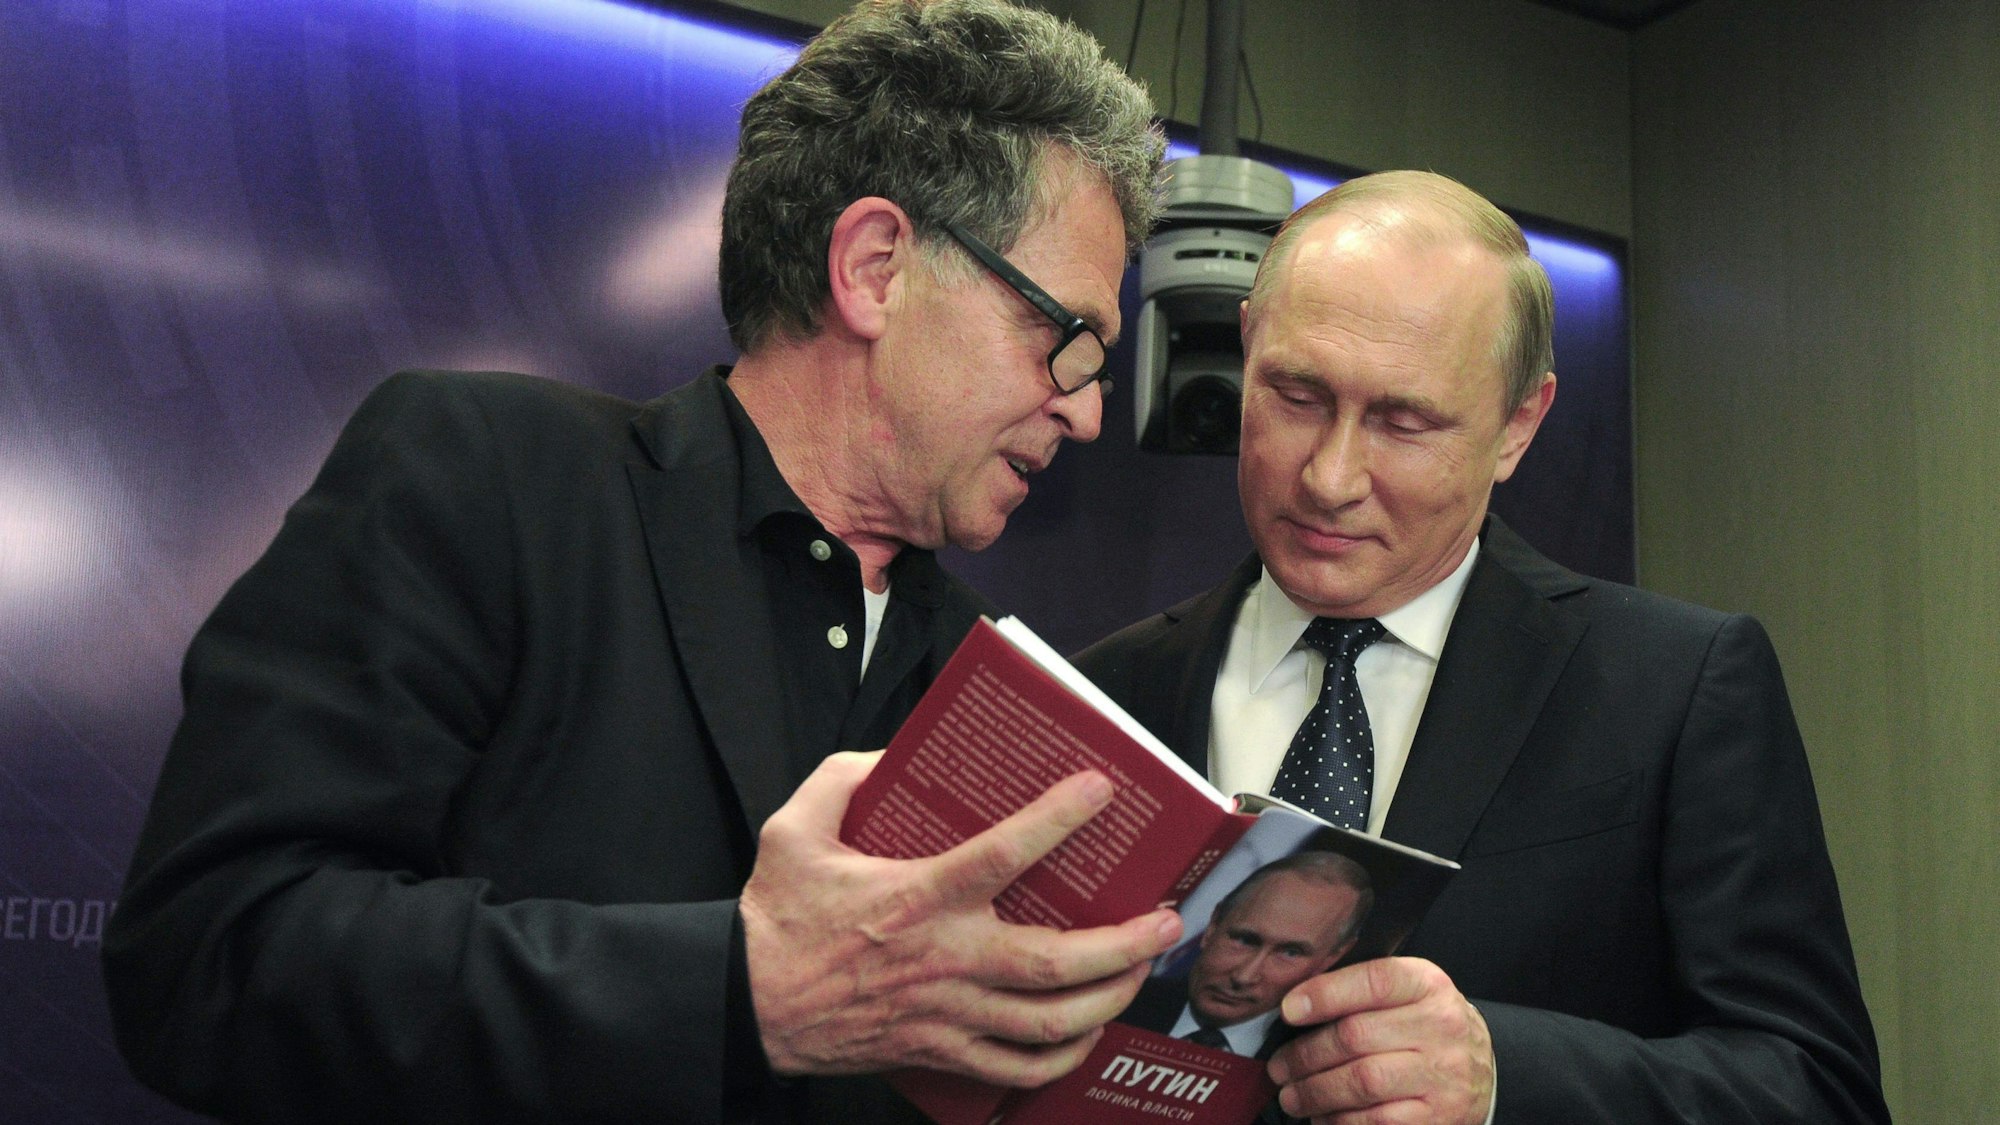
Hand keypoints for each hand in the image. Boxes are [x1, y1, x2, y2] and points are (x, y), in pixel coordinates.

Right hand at [739, 751, 1183, 1086]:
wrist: (742, 1004)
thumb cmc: (775, 919)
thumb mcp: (793, 829)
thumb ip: (843, 778)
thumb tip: (891, 756)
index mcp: (916, 897)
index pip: (1001, 853)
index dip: (1056, 819)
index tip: (1099, 789)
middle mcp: (944, 959)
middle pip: (1055, 961)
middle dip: (1125, 943)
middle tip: (1166, 918)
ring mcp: (946, 1015)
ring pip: (1049, 1021)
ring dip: (1110, 998)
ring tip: (1142, 969)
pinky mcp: (938, 1052)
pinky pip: (1017, 1069)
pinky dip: (1062, 1057)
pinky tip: (1087, 1032)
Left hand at [1267, 957, 1492, 1124]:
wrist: (1482, 1070)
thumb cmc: (1426, 1026)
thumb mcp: (1407, 993)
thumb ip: (1360, 992)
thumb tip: (1295, 1007)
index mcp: (1427, 984)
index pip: (1374, 981)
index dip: (1325, 994)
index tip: (1289, 1010)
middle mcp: (1441, 1026)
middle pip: (1357, 1036)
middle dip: (1305, 1054)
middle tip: (1279, 1066)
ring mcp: (1442, 1074)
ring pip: (1363, 1082)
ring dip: (1315, 1091)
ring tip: (1292, 1094)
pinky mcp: (1438, 1117)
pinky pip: (1377, 1121)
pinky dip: (1340, 1120)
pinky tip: (1322, 1115)